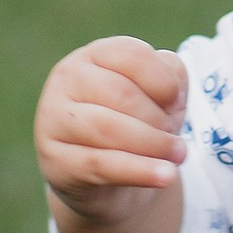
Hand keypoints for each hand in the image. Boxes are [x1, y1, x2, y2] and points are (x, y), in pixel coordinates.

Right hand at [35, 35, 190, 228]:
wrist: (109, 178)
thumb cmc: (136, 123)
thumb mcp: (158, 94)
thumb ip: (171, 77)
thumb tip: (172, 92)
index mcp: (95, 55)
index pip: (133, 56)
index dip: (164, 82)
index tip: (178, 104)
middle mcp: (67, 79)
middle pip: (122, 94)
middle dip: (159, 119)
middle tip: (177, 141)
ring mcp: (53, 118)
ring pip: (108, 128)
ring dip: (153, 144)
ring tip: (178, 157)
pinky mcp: (54, 159)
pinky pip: (99, 164)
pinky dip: (137, 171)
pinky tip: (163, 176)